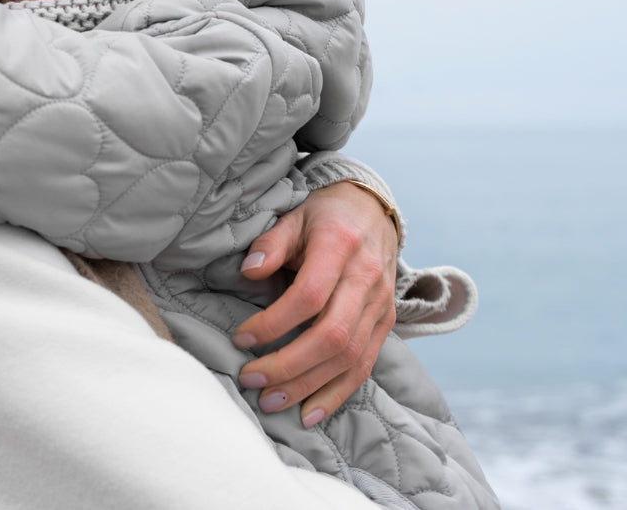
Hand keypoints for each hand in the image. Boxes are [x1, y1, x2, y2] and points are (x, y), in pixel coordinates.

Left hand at [232, 181, 398, 427]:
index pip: (309, 297)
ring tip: (270, 401)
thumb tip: (249, 271)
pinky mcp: (386, 324)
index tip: (240, 337)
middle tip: (250, 379)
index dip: (273, 322)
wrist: (373, 213)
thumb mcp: (294, 217)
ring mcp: (381, 306)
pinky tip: (309, 413)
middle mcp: (366, 280)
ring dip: (308, 386)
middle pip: (331, 336)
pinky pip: (364, 366)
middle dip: (288, 365)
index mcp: (340, 248)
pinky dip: (337, 394)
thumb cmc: (324, 217)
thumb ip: (271, 244)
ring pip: (349, 358)